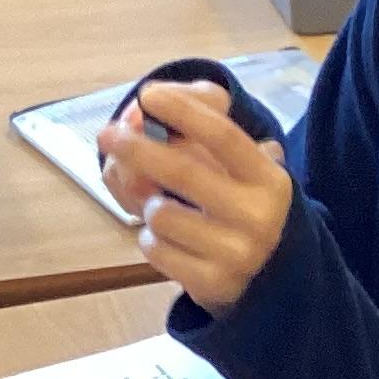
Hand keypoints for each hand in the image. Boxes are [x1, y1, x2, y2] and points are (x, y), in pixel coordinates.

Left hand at [93, 77, 292, 313]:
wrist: (272, 279)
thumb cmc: (244, 208)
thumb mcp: (246, 170)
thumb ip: (206, 136)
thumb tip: (145, 112)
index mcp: (268, 178)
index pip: (223, 136)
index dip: (183, 112)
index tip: (148, 95)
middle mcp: (257, 216)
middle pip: (182, 171)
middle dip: (137, 148)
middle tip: (107, 133)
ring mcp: (235, 253)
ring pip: (160, 214)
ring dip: (148, 204)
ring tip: (160, 207)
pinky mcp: (211, 283)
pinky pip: (155, 248)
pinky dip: (149, 238)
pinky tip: (165, 238)